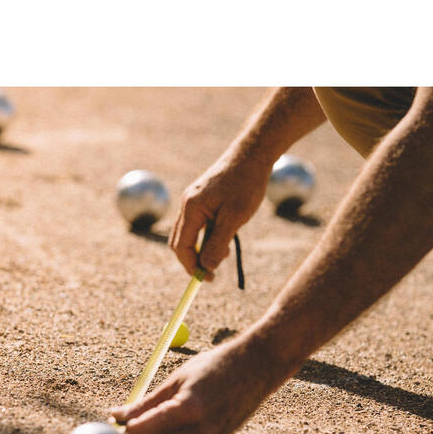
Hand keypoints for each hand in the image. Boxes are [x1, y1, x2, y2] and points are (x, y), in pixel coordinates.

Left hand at [110, 334, 285, 433]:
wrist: (259, 367)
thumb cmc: (216, 365)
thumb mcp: (176, 378)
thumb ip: (145, 403)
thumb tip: (116, 417)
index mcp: (187, 410)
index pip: (141, 433)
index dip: (121, 432)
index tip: (109, 424)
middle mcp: (199, 431)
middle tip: (117, 427)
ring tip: (137, 424)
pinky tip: (161, 427)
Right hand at [170, 154, 270, 277]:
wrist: (252, 155)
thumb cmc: (246, 184)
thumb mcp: (234, 217)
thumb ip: (218, 243)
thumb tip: (206, 267)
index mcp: (192, 208)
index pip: (182, 247)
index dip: (192, 266)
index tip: (208, 279)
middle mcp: (187, 204)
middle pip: (180, 243)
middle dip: (195, 260)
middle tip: (215, 270)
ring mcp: (192, 201)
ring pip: (189, 235)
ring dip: (204, 248)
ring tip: (227, 249)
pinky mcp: (201, 200)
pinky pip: (197, 225)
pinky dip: (207, 237)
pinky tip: (226, 235)